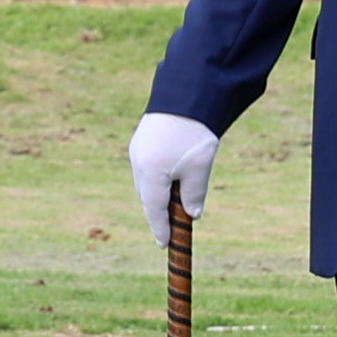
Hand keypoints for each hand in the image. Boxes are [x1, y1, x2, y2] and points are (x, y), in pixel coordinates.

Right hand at [129, 113, 218, 243]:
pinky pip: (147, 168)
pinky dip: (157, 179)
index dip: (160, 229)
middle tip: (171, 227)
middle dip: (158, 213)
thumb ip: (194, 195)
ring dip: (158, 195)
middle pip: (147, 197)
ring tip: (173, 204)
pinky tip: (170, 178)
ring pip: (146, 182)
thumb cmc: (194, 134)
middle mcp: (138, 164)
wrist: (186, 93)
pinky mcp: (141, 139)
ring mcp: (137, 150)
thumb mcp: (199, 169)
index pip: (154, 210)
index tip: (166, 244)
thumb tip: (191, 214)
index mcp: (150, 175)